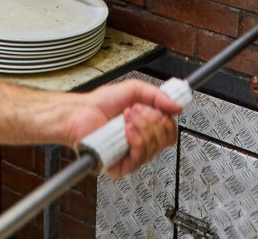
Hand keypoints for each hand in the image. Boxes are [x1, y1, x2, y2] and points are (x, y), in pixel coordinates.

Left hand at [64, 80, 180, 178]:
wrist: (80, 113)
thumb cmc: (101, 103)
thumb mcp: (134, 90)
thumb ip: (158, 95)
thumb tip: (177, 106)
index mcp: (147, 127)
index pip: (170, 132)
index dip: (167, 120)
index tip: (158, 108)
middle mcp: (141, 142)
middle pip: (166, 139)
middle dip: (152, 120)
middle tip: (136, 110)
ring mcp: (132, 155)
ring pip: (154, 147)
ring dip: (142, 126)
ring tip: (127, 118)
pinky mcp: (122, 166)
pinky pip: (140, 157)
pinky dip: (136, 139)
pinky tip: (126, 130)